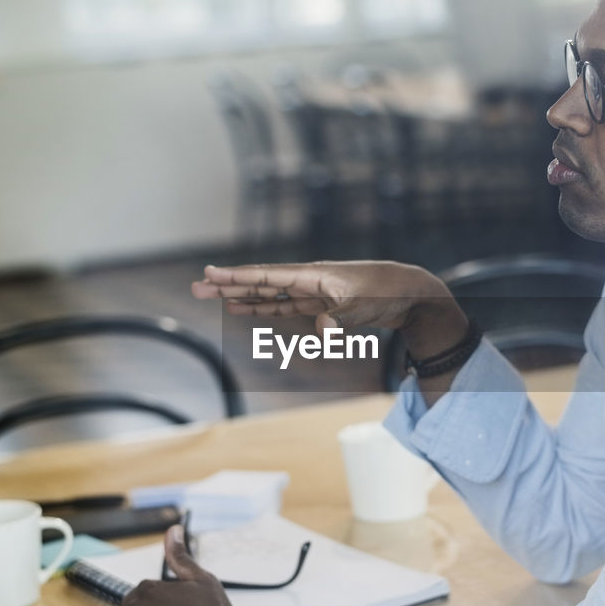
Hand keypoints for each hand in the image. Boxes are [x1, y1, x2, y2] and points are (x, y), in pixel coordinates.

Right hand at [194, 261, 468, 358]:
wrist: (408, 292)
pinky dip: (265, 309)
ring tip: (215, 298)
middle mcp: (307, 281)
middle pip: (260, 283)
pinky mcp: (321, 306)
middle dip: (229, 286)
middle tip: (196, 286)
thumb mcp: (361, 306)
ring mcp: (312, 293)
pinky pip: (285, 307)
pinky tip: (247, 309)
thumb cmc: (384, 292)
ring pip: (269, 295)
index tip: (209, 273)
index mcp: (311, 275)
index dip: (237, 277)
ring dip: (243, 298)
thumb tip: (321, 332)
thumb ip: (339, 319)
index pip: (267, 276)